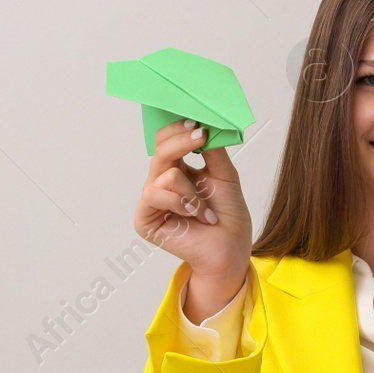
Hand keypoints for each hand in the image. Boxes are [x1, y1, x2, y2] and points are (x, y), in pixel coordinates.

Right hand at [133, 119, 251, 317]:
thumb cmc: (227, 216)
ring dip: (192, 191)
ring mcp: (151, 200)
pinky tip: (196, 216)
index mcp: (177, 170)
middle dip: (183, 140)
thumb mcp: (225, 175)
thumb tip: (203, 124)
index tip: (199, 122)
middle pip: (160, 148)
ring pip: (166, 173)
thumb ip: (212, 150)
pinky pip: (157, 193)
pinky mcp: (144, 219)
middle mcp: (160, 182)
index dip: (178, 128)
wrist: (229, 250)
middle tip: (201, 135)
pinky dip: (182, 203)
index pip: (166, 140)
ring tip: (206, 210)